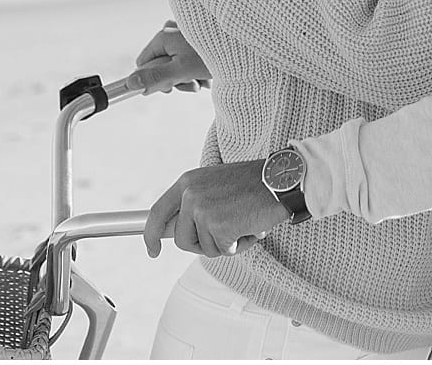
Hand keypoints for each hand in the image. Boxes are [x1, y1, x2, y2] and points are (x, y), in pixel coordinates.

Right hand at [133, 21, 210, 93]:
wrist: (244, 45)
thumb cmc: (214, 54)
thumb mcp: (182, 70)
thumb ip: (155, 77)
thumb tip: (130, 83)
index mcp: (163, 36)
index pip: (143, 64)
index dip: (153, 80)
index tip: (170, 89)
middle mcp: (171, 33)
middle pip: (161, 65)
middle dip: (177, 80)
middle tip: (194, 83)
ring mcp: (184, 36)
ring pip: (176, 65)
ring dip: (190, 78)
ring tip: (206, 79)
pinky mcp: (196, 40)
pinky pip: (188, 60)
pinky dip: (198, 70)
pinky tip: (210, 73)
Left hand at [143, 160, 288, 258]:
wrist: (280, 180)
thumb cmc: (252, 185)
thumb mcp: (214, 185)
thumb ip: (195, 203)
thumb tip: (178, 231)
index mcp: (187, 181)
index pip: (157, 212)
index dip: (151, 235)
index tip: (152, 250)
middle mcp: (190, 194)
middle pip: (182, 240)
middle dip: (203, 243)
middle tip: (227, 229)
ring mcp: (203, 210)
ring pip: (204, 248)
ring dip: (224, 243)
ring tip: (241, 222)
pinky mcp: (219, 226)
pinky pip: (223, 251)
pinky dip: (239, 245)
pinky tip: (249, 226)